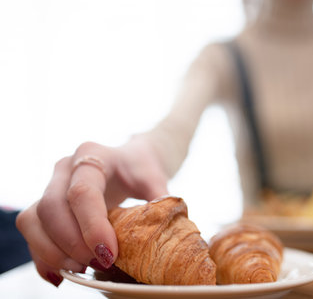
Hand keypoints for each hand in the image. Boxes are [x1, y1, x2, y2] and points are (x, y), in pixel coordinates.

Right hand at [16, 138, 167, 285]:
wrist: (129, 160)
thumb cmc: (141, 169)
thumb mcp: (155, 180)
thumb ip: (160, 202)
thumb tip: (163, 232)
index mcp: (94, 155)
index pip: (83, 192)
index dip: (92, 226)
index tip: (109, 254)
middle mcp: (65, 168)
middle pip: (51, 207)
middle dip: (72, 243)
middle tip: (99, 264)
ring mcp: (50, 185)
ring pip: (33, 220)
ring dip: (53, 252)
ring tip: (82, 270)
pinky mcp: (44, 204)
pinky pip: (31, 231)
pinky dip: (42, 256)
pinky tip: (62, 274)